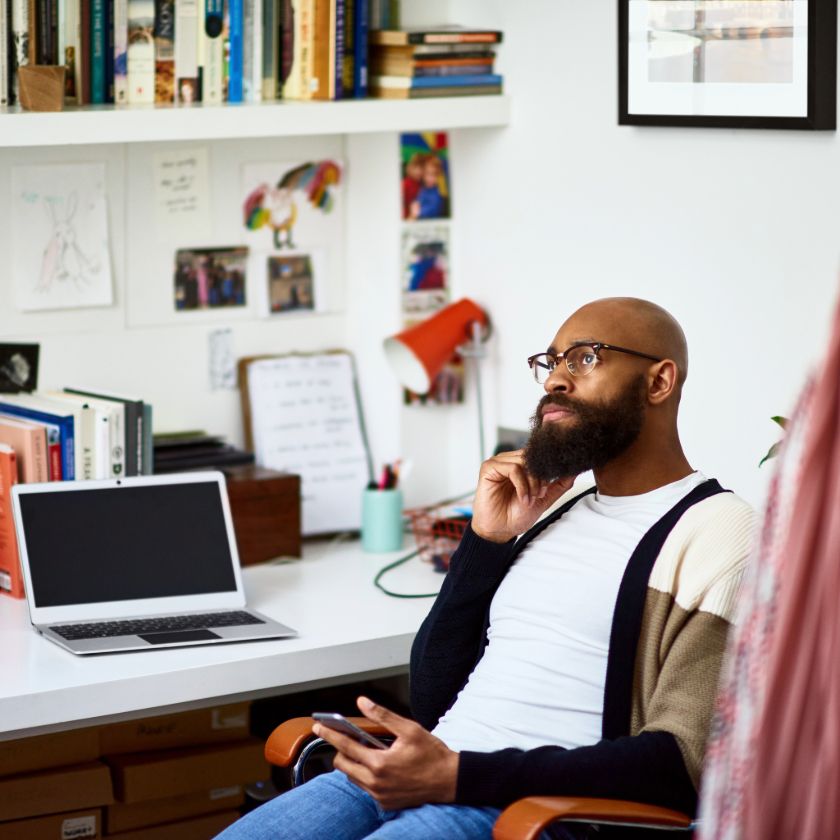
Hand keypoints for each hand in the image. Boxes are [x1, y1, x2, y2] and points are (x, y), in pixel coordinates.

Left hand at [312, 697, 457, 809]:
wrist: (449, 781)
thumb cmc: (432, 754)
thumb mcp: (408, 729)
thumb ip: (382, 715)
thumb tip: (362, 702)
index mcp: (380, 763)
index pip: (346, 746)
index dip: (330, 735)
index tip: (319, 727)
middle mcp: (376, 783)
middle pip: (343, 765)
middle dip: (341, 750)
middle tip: (346, 738)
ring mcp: (380, 796)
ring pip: (352, 777)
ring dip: (353, 763)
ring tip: (365, 750)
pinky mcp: (385, 803)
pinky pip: (365, 787)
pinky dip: (364, 774)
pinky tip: (377, 764)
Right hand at [470, 450, 574, 542]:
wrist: (500, 531)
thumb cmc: (516, 515)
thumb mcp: (544, 499)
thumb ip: (559, 485)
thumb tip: (574, 472)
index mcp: (521, 465)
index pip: (538, 455)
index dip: (548, 469)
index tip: (549, 487)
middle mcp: (509, 461)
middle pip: (533, 458)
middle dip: (541, 478)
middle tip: (540, 495)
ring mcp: (499, 463)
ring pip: (524, 462)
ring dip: (532, 483)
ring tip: (531, 499)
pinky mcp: (488, 468)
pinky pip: (512, 468)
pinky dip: (522, 485)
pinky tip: (523, 498)